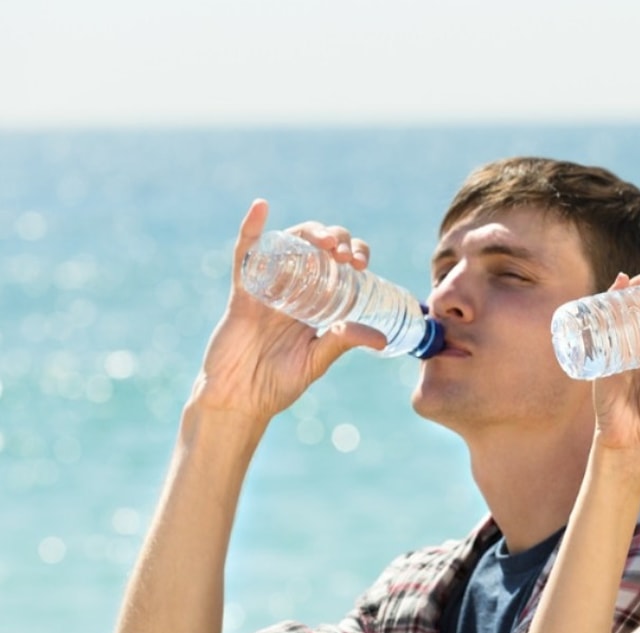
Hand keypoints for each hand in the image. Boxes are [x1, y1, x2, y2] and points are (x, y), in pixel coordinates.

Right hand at [187, 199, 386, 421]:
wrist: (238, 400)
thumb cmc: (276, 384)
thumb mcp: (317, 361)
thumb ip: (343, 341)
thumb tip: (382, 337)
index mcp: (316, 302)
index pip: (339, 265)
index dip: (354, 254)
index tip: (362, 264)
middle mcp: (293, 288)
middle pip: (317, 248)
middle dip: (336, 240)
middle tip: (346, 255)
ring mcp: (267, 287)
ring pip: (288, 245)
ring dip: (308, 233)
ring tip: (325, 240)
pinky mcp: (242, 292)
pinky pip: (245, 255)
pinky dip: (251, 229)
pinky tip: (261, 207)